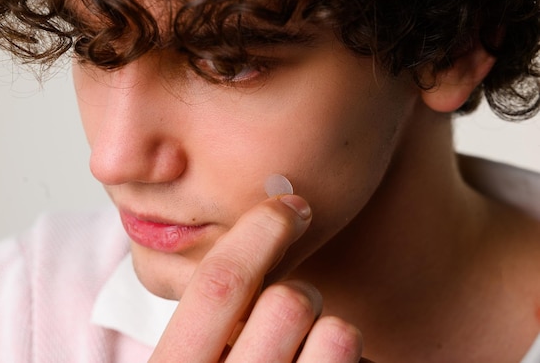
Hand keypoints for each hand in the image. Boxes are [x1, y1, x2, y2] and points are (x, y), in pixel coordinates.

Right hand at [149, 195, 366, 361]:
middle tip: (292, 307)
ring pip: (337, 331)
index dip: (257, 232)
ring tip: (312, 347)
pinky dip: (346, 353)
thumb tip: (240, 250)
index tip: (285, 206)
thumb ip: (198, 326)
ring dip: (330, 327)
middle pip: (287, 301)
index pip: (219, 284)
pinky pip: (356, 359)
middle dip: (296, 290)